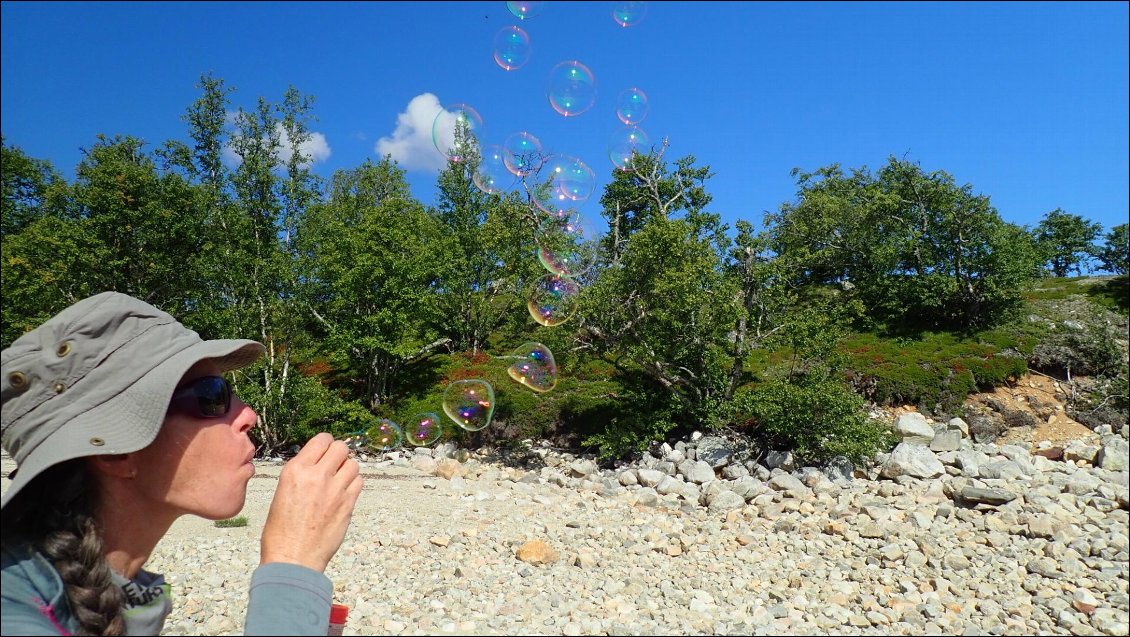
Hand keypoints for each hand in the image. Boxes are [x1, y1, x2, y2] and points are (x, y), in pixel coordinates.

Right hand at [260, 433, 362, 571]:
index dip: (325, 444)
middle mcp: (316, 476)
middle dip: (338, 454)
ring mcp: (335, 490)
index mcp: (295, 471)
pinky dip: (353, 484)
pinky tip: (344, 493)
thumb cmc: (280, 532)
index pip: (321, 440)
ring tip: (338, 481)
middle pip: (341, 447)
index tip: (325, 452)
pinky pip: (359, 482)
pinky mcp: (348, 504)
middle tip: (334, 466)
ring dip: (347, 469)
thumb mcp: (282, 493)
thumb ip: (302, 475)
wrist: (292, 559)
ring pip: (353, 464)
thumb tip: (318, 464)